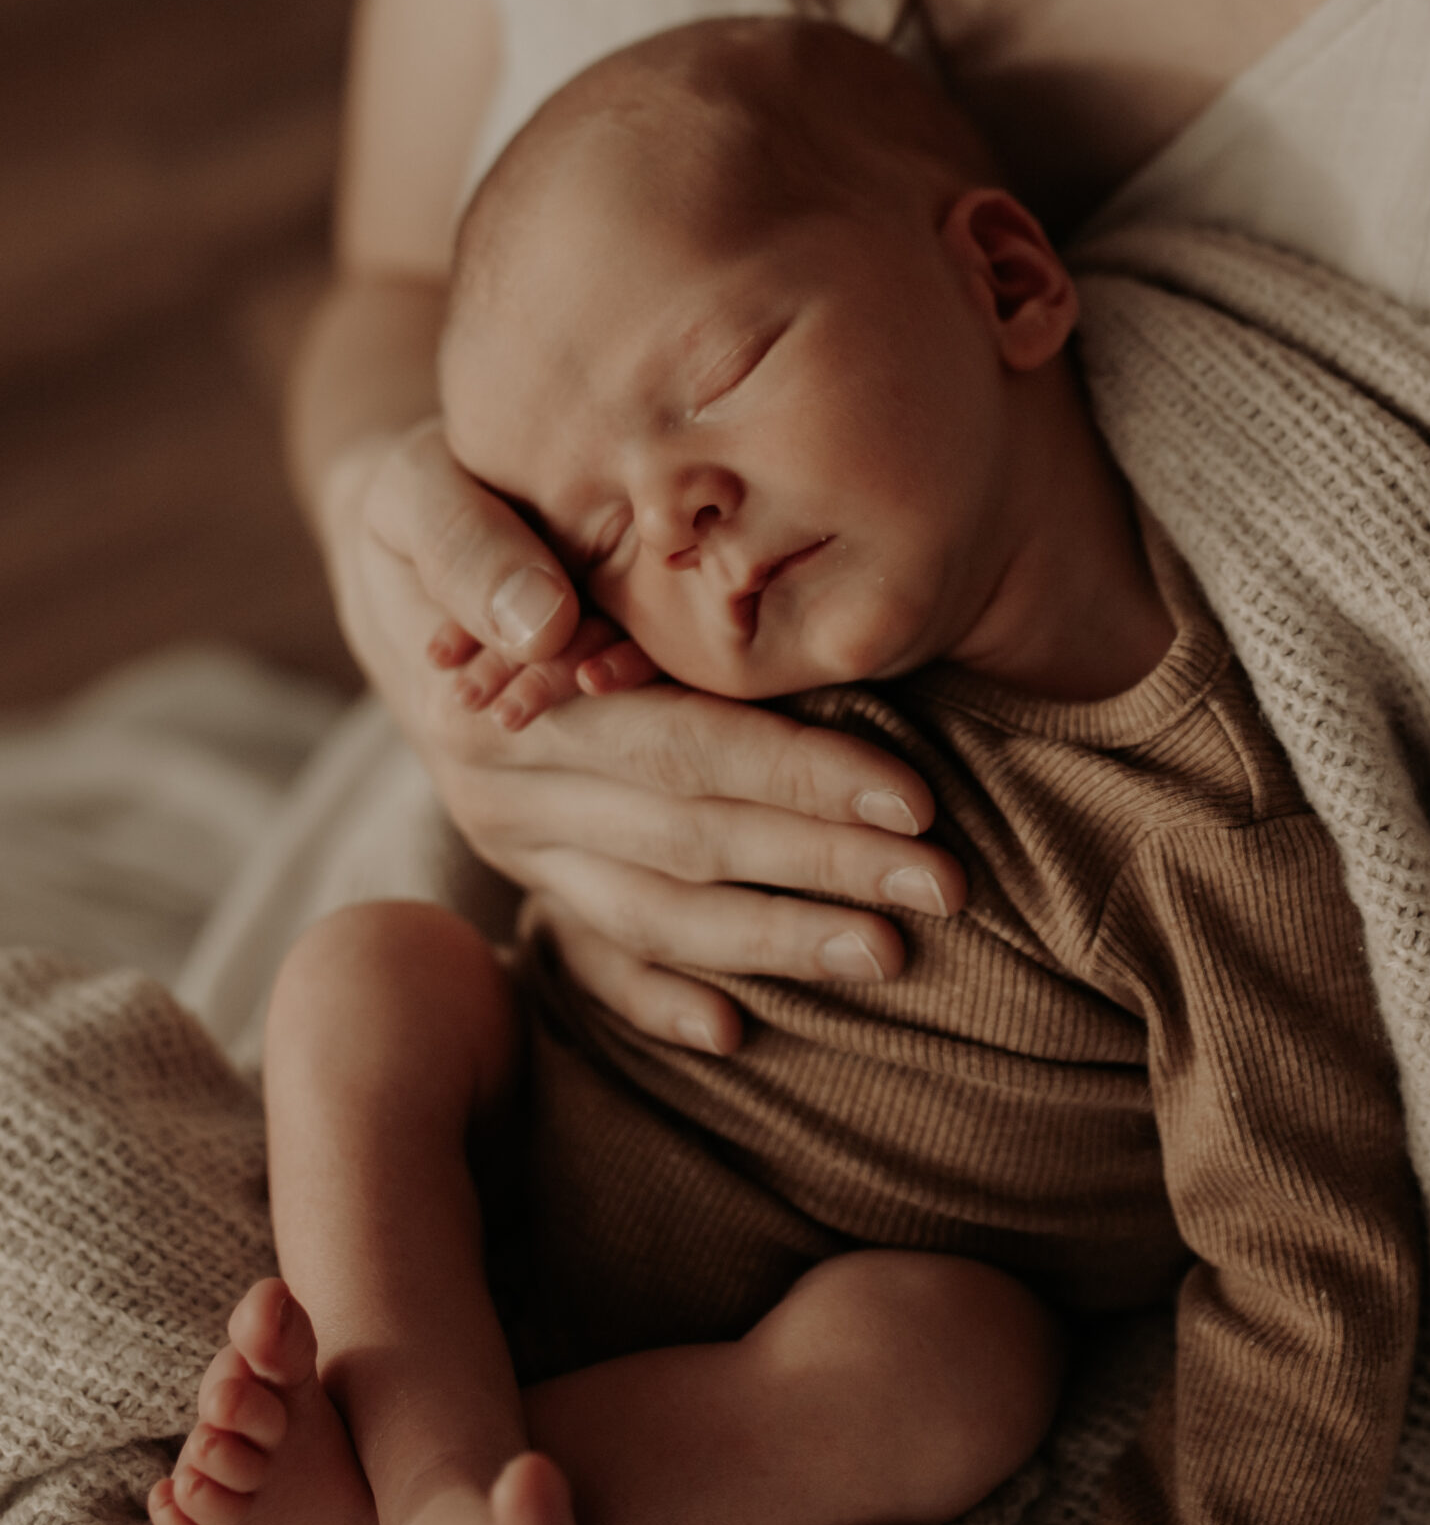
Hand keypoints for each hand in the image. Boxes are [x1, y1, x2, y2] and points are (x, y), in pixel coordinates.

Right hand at [321, 421, 965, 1053]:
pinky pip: (589, 956)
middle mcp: (503, 794)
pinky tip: (736, 1034)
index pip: (677, 745)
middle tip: (946, 887)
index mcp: (497, 704)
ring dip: (774, 943)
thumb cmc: (441, 501)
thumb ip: (475, 551)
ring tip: (888, 954)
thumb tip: (542, 623)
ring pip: (654, 914)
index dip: (796, 773)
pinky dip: (654, 1001)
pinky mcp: (527, 876)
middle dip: (823, 867)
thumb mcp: (425, 490)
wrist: (388, 565)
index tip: (911, 798)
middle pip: (688, 841)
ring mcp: (516, 849)